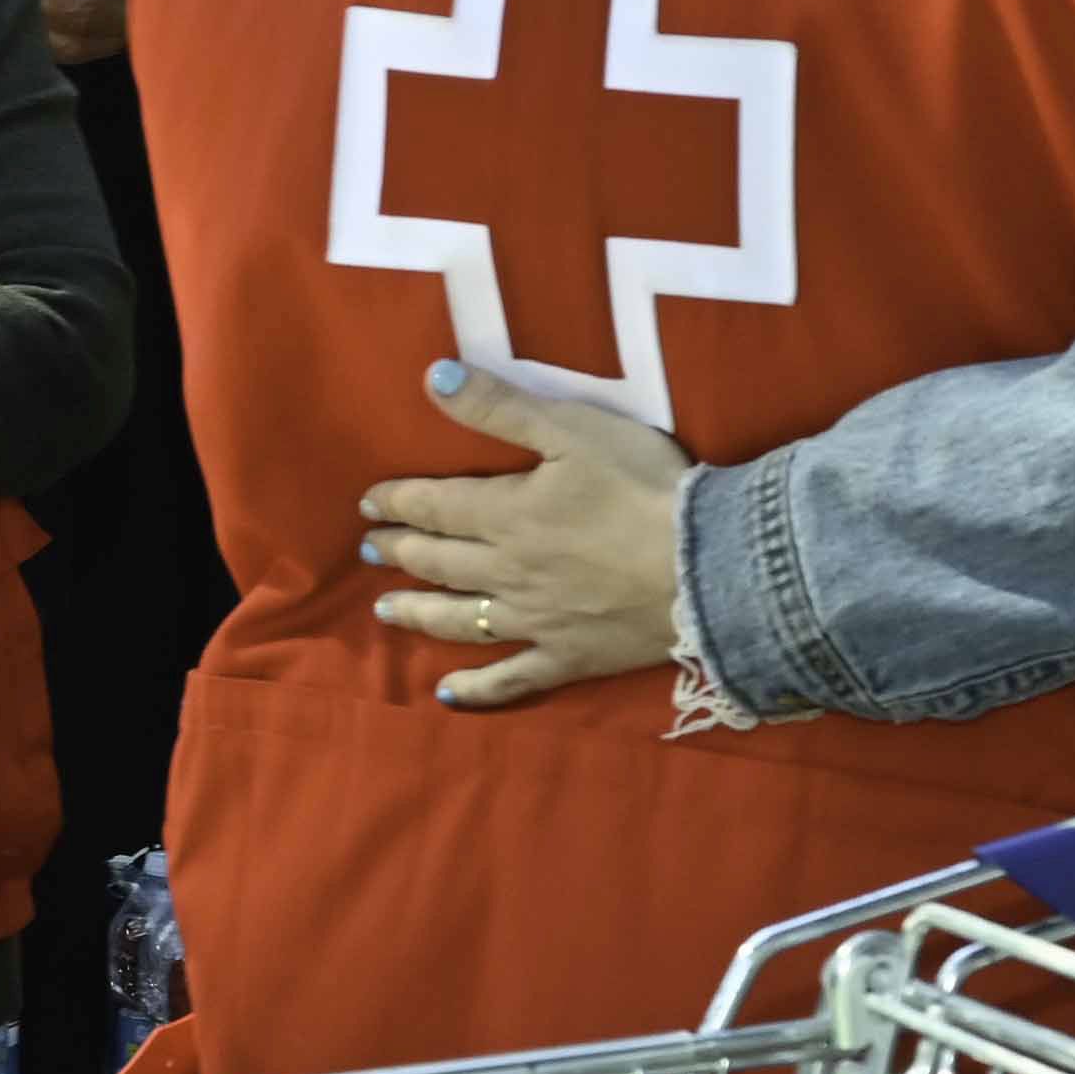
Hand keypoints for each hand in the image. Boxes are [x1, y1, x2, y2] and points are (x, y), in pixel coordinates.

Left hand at [352, 359, 693, 708]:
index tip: (368, 503)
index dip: (398, 502)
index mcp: (505, 514)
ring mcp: (535, 621)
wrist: (706, 566)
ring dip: (418, 614)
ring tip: (385, 611)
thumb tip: (434, 378)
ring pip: (460, 620)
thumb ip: (501, 407)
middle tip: (370, 550)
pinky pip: (510, 679)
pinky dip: (476, 688)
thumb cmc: (643, 488)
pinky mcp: (568, 658)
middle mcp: (506, 572)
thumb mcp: (572, 429)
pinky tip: (446, 695)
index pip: (435, 506)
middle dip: (400, 553)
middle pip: (439, 563)